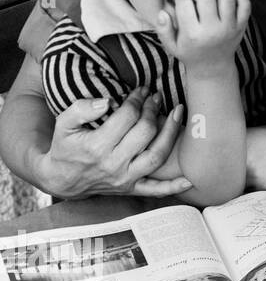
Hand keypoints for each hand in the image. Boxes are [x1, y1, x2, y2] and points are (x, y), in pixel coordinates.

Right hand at [34, 87, 191, 198]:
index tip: (142, 89)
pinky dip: (174, 187)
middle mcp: (113, 164)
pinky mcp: (131, 188)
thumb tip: (107, 102)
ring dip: (172, 134)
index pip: (126, 117)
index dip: (137, 99)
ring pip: (157, 156)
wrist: (61, 179)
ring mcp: (125, 178)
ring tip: (179, 113)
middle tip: (156, 97)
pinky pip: (156, 190)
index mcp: (96, 147)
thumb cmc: (65, 147)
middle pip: (145, 133)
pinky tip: (190, 180)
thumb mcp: (63, 125)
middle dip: (153, 110)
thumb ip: (80, 109)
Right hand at [155, 0, 249, 70]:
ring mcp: (230, 27)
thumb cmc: (190, 53)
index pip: (184, 2)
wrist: (214, 67)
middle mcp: (213, 30)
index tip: (182, 2)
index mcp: (193, 34)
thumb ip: (163, 29)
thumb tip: (163, 12)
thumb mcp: (171, 45)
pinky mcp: (242, 25)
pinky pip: (245, 3)